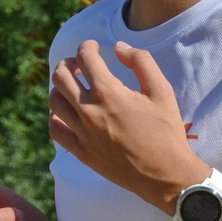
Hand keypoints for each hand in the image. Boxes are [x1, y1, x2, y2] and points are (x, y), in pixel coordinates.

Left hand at [48, 40, 205, 210]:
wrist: (165, 174)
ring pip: (54, 101)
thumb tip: (119, 47)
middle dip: (68, 63)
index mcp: (109, 93)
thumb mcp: (162, 91)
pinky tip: (68, 113)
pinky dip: (56, 116)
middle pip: (61, 77)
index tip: (94, 47)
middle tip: (80, 64)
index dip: (88, 47)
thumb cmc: (167, 132)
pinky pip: (55, 130)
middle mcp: (89, 110)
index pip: (85, 58)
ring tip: (73, 86)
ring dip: (60, 87)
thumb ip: (142, 62)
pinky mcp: (80, 151)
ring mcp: (81, 133)